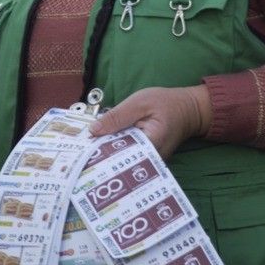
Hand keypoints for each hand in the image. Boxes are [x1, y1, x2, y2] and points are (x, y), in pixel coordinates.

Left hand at [88, 85, 211, 158]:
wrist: (188, 109)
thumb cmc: (166, 103)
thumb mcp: (140, 102)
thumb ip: (117, 116)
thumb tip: (93, 130)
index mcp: (150, 145)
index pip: (120, 155)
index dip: (99, 152)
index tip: (80, 150)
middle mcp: (150, 159)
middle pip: (119, 161)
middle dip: (99, 155)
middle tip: (76, 151)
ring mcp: (148, 161)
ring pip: (121, 160)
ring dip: (105, 152)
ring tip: (83, 149)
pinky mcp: (145, 157)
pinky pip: (126, 156)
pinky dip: (114, 149)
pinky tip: (99, 144)